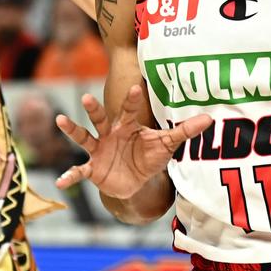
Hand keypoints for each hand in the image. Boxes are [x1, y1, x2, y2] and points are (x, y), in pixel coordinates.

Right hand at [54, 84, 211, 198]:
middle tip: (87, 97)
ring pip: (84, 137)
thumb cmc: (149, 157)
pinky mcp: (92, 169)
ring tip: (60, 120)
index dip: (131, 99)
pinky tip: (60, 182)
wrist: (135, 182)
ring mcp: (98, 150)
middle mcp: (109, 134)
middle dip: (94, 109)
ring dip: (72, 129)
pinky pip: (79, 171)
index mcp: (127, 126)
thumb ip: (185, 131)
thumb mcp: (167, 145)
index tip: (134, 87)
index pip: (129, 110)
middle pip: (100, 118)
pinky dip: (70, 176)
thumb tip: (210, 119)